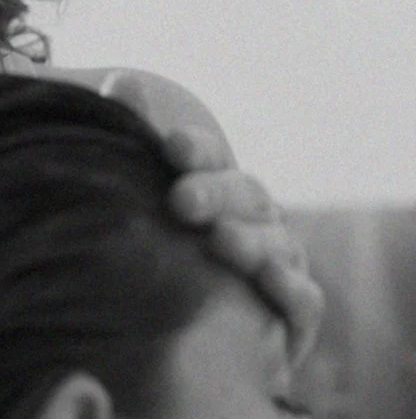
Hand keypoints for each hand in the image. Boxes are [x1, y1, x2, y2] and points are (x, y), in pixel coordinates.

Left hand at [101, 72, 324, 366]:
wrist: (182, 338)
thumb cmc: (161, 252)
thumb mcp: (139, 197)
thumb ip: (131, 139)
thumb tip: (117, 81)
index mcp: (214, 184)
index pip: (209, 157)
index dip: (195, 149)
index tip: (171, 146)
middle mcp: (252, 217)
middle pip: (243, 194)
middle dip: (215, 193)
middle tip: (181, 199)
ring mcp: (278, 263)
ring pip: (275, 243)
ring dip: (250, 240)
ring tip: (221, 240)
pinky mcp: (292, 314)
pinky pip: (302, 300)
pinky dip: (290, 289)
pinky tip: (269, 282)